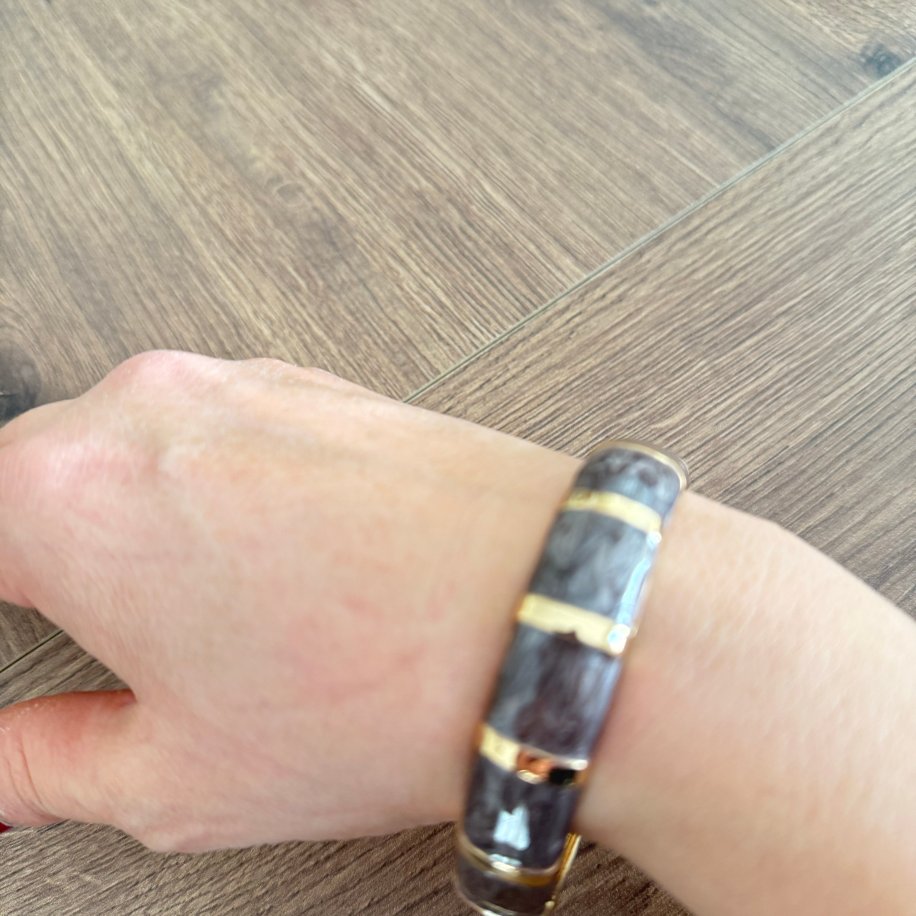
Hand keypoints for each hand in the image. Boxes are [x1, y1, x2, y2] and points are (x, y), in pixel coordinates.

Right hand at [0, 351, 577, 850]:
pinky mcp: (314, 386)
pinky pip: (222, 437)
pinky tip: (276, 567)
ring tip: (208, 617)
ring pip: (133, 455)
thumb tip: (3, 768)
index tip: (35, 643)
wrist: (547, 611)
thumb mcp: (179, 772)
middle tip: (106, 646)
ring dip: (138, 529)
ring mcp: (241, 384)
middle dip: (47, 566)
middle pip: (37, 485)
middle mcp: (146, 409)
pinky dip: (216, 495)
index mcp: (67, 493)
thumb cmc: (384, 682)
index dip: (1, 606)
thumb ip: (48, 765)